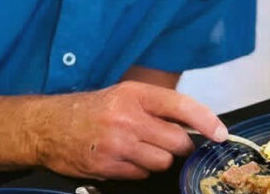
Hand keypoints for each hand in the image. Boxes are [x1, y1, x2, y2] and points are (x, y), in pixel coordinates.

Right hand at [29, 81, 226, 179]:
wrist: (48, 126)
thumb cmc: (92, 109)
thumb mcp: (126, 95)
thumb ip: (158, 107)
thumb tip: (195, 124)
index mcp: (136, 94)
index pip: (182, 106)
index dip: (207, 121)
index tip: (221, 133)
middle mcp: (128, 117)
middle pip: (177, 142)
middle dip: (178, 146)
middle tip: (166, 142)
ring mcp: (117, 144)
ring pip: (162, 162)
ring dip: (158, 160)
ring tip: (139, 149)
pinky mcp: (106, 166)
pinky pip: (141, 174)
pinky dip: (139, 170)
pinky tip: (124, 158)